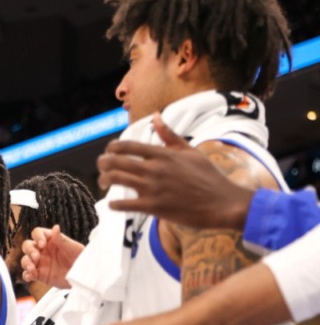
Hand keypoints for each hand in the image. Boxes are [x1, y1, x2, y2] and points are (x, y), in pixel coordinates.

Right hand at [21, 225, 81, 287]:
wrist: (83, 275)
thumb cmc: (80, 258)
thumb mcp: (74, 248)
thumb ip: (62, 239)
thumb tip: (55, 227)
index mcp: (50, 240)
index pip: (37, 233)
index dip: (37, 237)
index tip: (42, 244)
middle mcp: (42, 250)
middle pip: (27, 245)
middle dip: (29, 250)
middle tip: (36, 257)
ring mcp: (39, 263)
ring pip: (25, 260)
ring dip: (26, 263)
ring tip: (32, 268)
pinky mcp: (39, 275)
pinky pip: (28, 274)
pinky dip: (26, 275)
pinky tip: (30, 277)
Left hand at [97, 114, 252, 229]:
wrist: (224, 203)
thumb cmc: (209, 177)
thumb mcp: (191, 152)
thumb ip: (170, 136)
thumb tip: (156, 117)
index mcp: (163, 155)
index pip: (128, 146)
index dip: (112, 147)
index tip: (108, 151)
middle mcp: (155, 169)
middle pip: (116, 161)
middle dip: (103, 163)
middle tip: (101, 168)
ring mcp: (153, 188)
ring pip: (116, 179)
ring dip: (105, 180)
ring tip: (104, 183)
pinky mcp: (154, 207)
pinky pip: (125, 204)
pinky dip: (114, 204)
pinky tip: (113, 205)